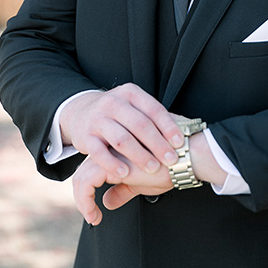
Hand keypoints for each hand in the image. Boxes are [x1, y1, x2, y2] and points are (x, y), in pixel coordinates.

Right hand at [59, 84, 183, 178]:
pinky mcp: (85, 136)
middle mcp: (113, 103)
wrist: (81, 112)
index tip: (180, 142)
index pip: (153, 109)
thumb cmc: (117, 114)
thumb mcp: (134, 107)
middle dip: (158, 144)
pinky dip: (113, 164)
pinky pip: (99, 152)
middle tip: (172, 159)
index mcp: (130, 93)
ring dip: (139, 155)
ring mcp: (98, 119)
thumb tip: (186, 128)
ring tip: (153, 168)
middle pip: (140, 125)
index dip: (168, 126)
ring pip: (121, 139)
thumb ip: (153, 117)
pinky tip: (125, 173)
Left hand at [73, 154, 172, 225]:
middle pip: (83, 171)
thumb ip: (123, 190)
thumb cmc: (171, 167)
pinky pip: (87, 183)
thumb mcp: (142, 182)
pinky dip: (86, 202)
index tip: (95, 209)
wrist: (185, 158)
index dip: (89, 188)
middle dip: (82, 196)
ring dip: (83, 202)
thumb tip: (107, 202)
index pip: (94, 168)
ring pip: (81, 177)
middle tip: (91, 215)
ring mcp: (110, 154)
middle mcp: (111, 149)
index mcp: (117, 151)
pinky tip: (95, 216)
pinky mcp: (112, 163)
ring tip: (93, 218)